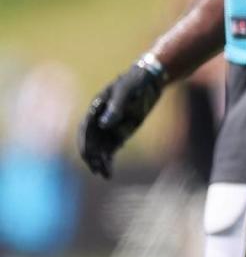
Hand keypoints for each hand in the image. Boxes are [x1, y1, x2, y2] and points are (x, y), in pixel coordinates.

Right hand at [77, 57, 166, 177]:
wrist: (149, 81)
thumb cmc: (135, 83)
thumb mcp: (126, 92)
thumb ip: (115, 108)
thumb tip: (103, 125)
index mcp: (95, 109)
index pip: (85, 129)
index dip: (85, 143)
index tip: (87, 156)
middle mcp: (99, 120)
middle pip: (91, 142)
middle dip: (92, 157)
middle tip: (97, 170)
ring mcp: (109, 128)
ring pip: (100, 148)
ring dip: (100, 162)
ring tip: (105, 175)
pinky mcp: (120, 133)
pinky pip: (111, 149)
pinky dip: (109, 160)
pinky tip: (110, 172)